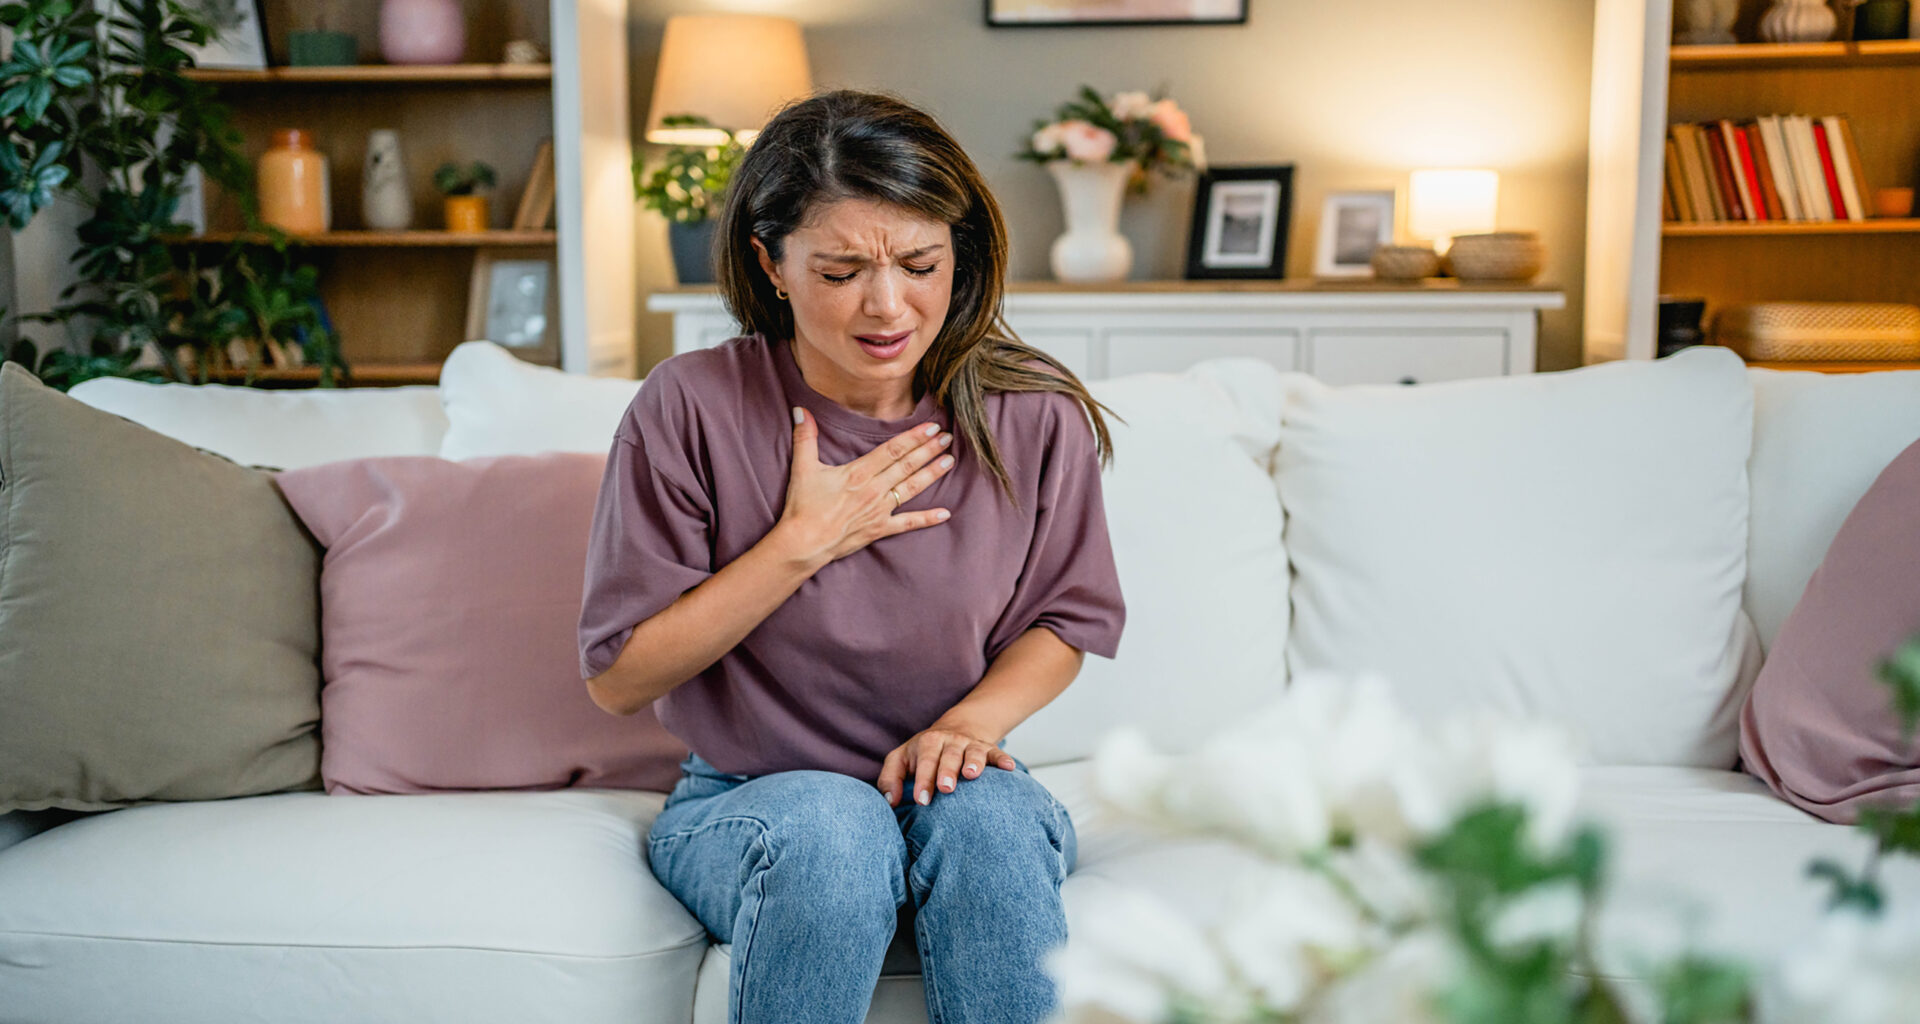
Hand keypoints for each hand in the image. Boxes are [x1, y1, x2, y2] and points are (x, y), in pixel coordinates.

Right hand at [776, 407, 955, 568]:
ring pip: (912, 489)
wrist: (804, 543)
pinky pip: (908, 524)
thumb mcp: (803, 468)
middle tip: (949, 438)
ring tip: (950, 462)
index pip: (893, 450)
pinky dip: (927, 519)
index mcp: (859, 472)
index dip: (914, 437)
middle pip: (907, 466)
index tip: (932, 427)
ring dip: (932, 474)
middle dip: (929, 450)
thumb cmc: (803, 507)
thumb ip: (805, 437)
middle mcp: (874, 489)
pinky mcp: (879, 529)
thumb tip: (801, 409)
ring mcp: (880, 510)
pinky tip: (945, 514)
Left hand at [876, 718, 1016, 806]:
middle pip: (949, 755)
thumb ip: (890, 779)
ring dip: (973, 762)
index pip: (924, 761)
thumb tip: (891, 802)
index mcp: (927, 743)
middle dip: (947, 771)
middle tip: (946, 788)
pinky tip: (1009, 768)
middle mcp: (950, 741)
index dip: (923, 780)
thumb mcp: (900, 759)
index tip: (922, 800)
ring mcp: (970, 744)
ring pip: (973, 751)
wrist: (956, 729)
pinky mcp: (988, 748)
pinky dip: (1002, 760)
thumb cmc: (923, 754)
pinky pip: (997, 753)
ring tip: (972, 775)